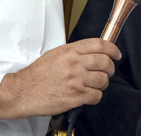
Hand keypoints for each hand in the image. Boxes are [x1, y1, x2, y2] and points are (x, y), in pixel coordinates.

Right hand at [0, 38, 121, 118]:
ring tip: (94, 84)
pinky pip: (96, 96)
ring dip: (102, 83)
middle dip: (110, 68)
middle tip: (107, 71)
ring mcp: (76, 80)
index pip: (99, 45)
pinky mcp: (76, 96)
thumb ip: (74, 52)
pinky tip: (88, 94)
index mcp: (70, 51)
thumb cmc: (38, 74)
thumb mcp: (55, 54)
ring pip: (103, 80)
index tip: (116, 54)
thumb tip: (91, 52)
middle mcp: (75, 64)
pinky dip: (95, 96)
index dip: (113, 49)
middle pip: (105, 62)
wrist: (24, 91)